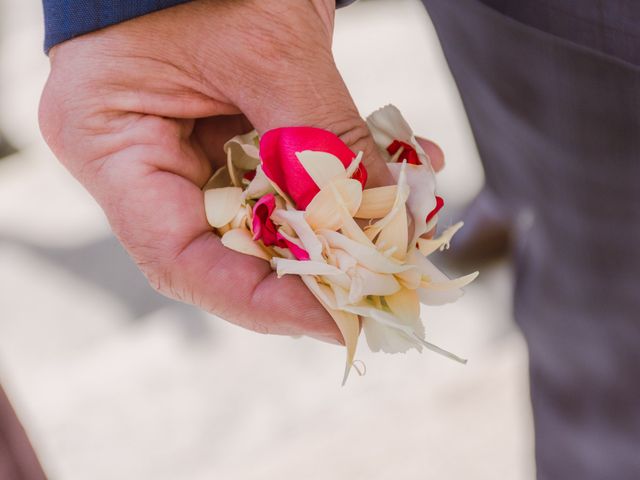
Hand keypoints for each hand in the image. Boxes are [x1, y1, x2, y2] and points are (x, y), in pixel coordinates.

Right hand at [39, 0, 395, 342]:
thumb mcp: (269, 47)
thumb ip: (323, 136)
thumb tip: (385, 220)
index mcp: (109, 139)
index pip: (176, 257)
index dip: (256, 301)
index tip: (333, 320)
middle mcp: (141, 154)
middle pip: (227, 243)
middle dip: (311, 263)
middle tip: (381, 279)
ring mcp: (185, 143)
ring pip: (268, 212)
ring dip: (341, 217)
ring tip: (407, 217)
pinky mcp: (227, 128)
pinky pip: (285, 172)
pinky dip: (341, 172)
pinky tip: (403, 166)